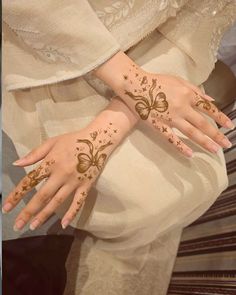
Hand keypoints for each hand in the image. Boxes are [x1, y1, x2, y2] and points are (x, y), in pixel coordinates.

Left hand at [2, 98, 136, 230]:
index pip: (29, 181)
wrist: (97, 140)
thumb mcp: (51, 142)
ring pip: (57, 201)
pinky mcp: (86, 186)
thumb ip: (34, 154)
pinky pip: (79, 202)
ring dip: (44, 215)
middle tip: (17, 225)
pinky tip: (64, 224)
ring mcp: (74, 182)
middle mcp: (60, 174)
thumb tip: (16, 164)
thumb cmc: (72, 140)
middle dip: (28, 211)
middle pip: (42, 196)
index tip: (6, 208)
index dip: (16, 195)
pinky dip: (72, 213)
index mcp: (50, 163)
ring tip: (33, 226)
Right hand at [94, 51, 234, 156]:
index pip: (208, 108)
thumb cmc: (157, 81)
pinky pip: (171, 138)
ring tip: (215, 150)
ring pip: (191, 132)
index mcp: (188, 95)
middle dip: (217, 134)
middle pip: (203, 124)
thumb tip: (210, 99)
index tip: (230, 126)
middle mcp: (182, 108)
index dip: (220, 118)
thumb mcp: (179, 80)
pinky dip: (180, 146)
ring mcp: (171, 118)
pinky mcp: (159, 125)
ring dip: (204, 142)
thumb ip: (196, 90)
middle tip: (227, 144)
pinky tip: (189, 154)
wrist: (136, 86)